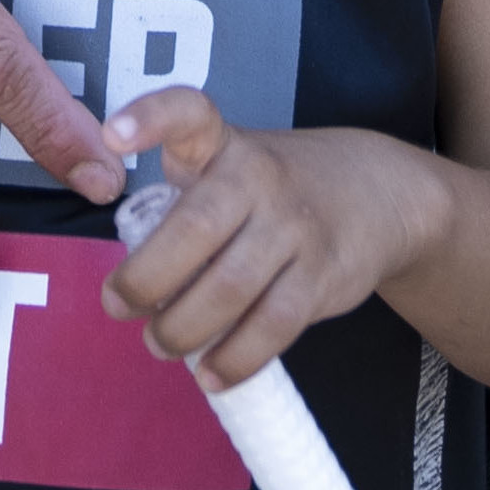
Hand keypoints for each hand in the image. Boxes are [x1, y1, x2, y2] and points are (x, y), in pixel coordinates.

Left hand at [101, 94, 432, 391]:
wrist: (376, 192)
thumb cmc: (273, 188)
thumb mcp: (229, 167)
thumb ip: (183, 207)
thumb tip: (134, 287)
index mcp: (223, 143)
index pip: (188, 114)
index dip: (150, 119)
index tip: (113, 136)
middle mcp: (258, 177)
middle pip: (194, 230)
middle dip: (145, 279)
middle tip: (118, 305)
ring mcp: (295, 227)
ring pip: (230, 289)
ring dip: (183, 328)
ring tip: (159, 343)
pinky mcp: (323, 276)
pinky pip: (272, 326)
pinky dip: (235, 358)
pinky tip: (211, 374)